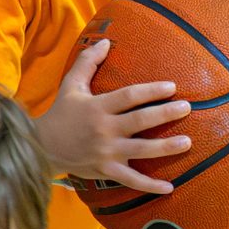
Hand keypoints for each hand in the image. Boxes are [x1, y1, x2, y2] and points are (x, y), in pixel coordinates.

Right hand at [36, 40, 193, 192]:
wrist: (41, 148)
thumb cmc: (62, 113)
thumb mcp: (71, 85)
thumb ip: (88, 62)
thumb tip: (105, 41)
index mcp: (98, 107)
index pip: (129, 96)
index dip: (150, 91)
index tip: (172, 86)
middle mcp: (104, 130)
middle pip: (139, 122)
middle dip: (165, 114)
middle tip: (186, 108)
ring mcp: (106, 152)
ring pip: (141, 151)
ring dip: (165, 147)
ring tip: (187, 142)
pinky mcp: (106, 170)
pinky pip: (131, 180)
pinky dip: (150, 186)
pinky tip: (170, 187)